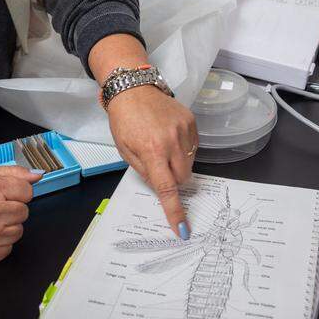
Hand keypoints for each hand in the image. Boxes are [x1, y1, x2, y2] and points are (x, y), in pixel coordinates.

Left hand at [107, 85, 197, 239]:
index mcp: (151, 151)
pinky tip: (170, 139)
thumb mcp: (126, 151)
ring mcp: (183, 130)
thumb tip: (161, 190)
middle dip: (173, 182)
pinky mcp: (191, 121)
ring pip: (190, 164)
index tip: (183, 229)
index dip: (175, 211)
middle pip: (183, 178)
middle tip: (160, 170)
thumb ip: (144, 172)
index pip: (167, 189)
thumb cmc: (124, 121)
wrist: (133, 89)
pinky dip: (184, 150)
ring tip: (163, 149)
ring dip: (179, 165)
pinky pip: (194, 147)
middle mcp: (171, 141)